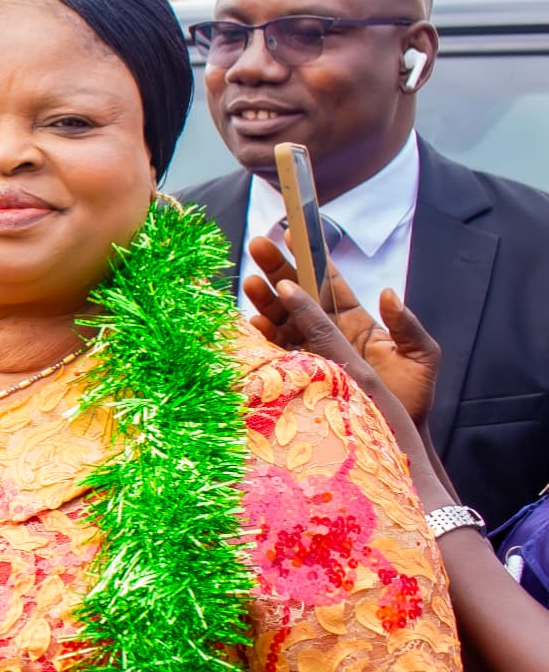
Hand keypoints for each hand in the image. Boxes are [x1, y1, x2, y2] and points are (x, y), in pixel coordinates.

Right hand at [244, 237, 438, 425]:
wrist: (398, 438)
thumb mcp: (421, 356)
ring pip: (281, 319)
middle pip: (298, 294)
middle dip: (277, 268)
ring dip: (264, 299)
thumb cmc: (412, 398)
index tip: (294, 233)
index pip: (329, 282)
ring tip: (249, 281)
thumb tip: (389, 292)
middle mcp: (329, 332)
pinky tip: (251, 323)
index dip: (311, 258)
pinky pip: (274, 351)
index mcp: (355, 321)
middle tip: (257, 244)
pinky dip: (261, 336)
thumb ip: (406, 323)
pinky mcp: (298, 374)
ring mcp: (311, 352)